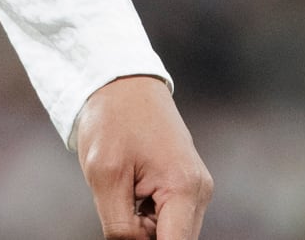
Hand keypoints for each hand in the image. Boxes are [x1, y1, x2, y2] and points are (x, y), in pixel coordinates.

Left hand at [74, 75, 211, 239]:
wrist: (119, 81)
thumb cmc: (111, 120)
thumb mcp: (105, 177)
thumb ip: (121, 228)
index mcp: (185, 189)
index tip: (128, 231)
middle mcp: (199, 192)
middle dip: (142, 237)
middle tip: (118, 203)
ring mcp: (196, 189)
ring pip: (168, 234)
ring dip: (142, 228)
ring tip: (122, 191)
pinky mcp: (186, 185)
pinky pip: (167, 220)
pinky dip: (145, 217)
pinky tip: (129, 189)